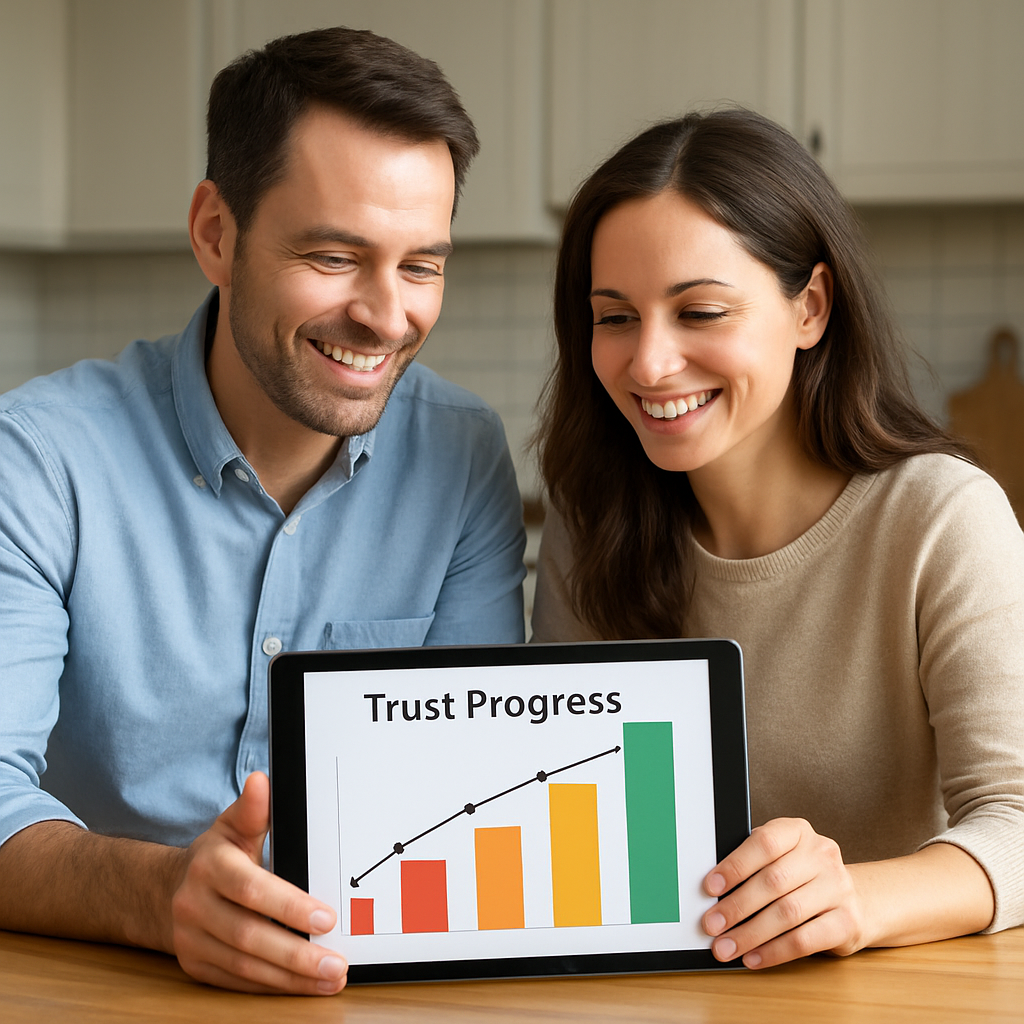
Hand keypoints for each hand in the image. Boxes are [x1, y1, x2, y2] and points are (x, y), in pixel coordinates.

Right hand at [170, 772, 346, 993]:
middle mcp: (195, 906)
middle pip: (249, 937)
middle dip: (297, 955)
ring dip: (290, 978)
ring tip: (329, 979)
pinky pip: (236, 983)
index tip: (327, 918)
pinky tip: (301, 986)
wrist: (161, 892)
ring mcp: (192, 941)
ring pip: (244, 967)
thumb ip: (252, 810)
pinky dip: (271, 987)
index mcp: (210, 867)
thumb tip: (262, 781)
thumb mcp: (230, 827)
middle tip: (337, 964)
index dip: (290, 907)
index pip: (252, 890)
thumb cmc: (214, 857)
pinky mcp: (196, 967)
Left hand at [702, 817, 865, 968]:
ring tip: (726, 946)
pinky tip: (753, 958)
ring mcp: (838, 887)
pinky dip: (774, 952)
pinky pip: (804, 940)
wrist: (855, 899)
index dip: (735, 865)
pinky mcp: (847, 922)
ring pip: (787, 913)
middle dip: (736, 907)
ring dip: (750, 934)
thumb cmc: (802, 877)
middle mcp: (821, 855)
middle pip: (773, 881)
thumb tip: (715, 892)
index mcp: (798, 832)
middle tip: (712, 925)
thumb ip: (753, 866)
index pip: (765, 843)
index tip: (710, 887)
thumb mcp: (780, 859)